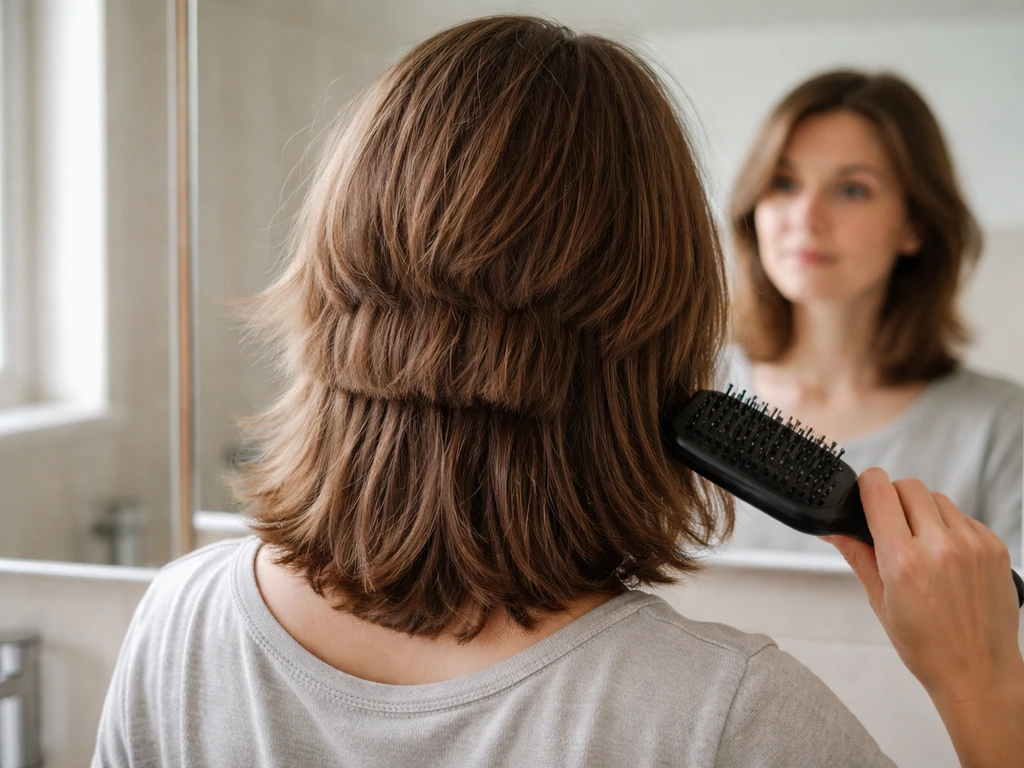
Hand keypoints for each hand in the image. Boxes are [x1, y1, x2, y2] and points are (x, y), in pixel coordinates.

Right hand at [823, 467, 1023, 706]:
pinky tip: (947, 557)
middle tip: (892, 526)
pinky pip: (964, 517)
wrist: (978, 672)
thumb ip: (857, 555)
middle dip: (894, 498)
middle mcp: (940, 547)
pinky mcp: (994, 547)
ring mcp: (972, 545)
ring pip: (938, 499)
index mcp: (903, 562)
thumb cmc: (927, 646)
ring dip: (924, 512)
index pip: (880, 491)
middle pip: (909, 486)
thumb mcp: (879, 601)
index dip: (867, 484)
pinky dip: (951, 528)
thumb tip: (832, 529)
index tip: (865, 491)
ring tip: (922, 546)